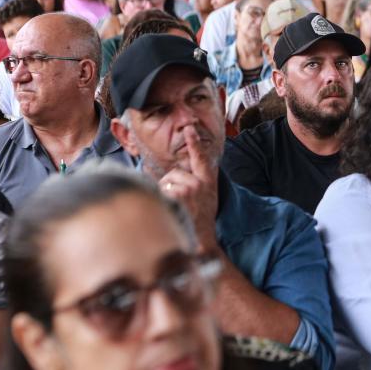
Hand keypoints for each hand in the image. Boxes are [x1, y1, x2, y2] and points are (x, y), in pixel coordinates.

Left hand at [158, 126, 219, 253]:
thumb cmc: (201, 221)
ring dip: (165, 193)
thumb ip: (198, 185)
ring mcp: (189, 188)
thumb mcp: (207, 200)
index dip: (194, 143)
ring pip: (166, 181)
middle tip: (178, 203)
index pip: (200, 158)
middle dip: (170, 184)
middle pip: (174, 173)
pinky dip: (161, 200)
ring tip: (176, 208)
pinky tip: (171, 210)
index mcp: (208, 182)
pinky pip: (161, 191)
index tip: (189, 129)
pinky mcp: (179, 194)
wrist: (202, 241)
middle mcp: (200, 182)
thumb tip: (177, 176)